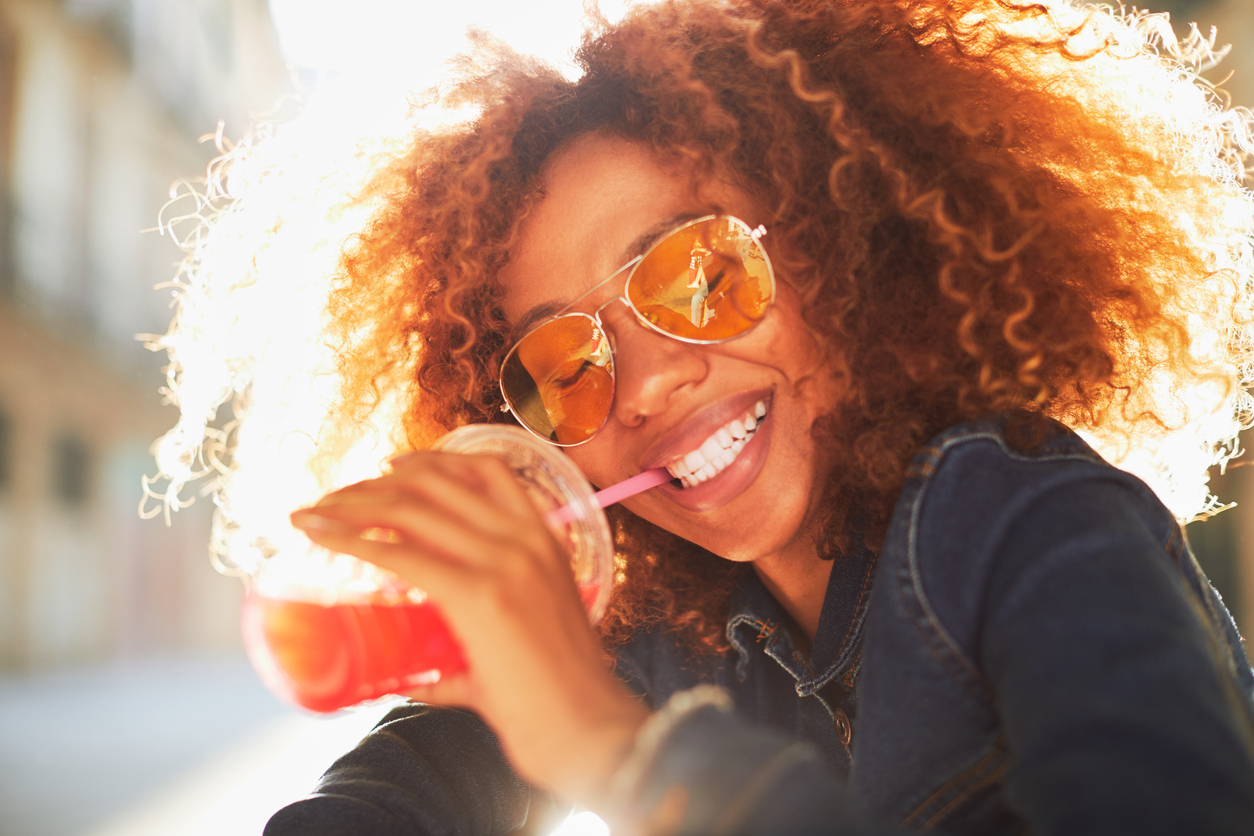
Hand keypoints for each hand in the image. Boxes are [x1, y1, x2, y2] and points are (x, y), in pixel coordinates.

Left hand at [289, 451, 647, 804]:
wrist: (591, 731)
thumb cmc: (562, 699)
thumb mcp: (529, 641)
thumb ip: (471, 652)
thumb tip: (414, 678)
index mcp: (545, 541)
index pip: (489, 470)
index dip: (433, 461)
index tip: (392, 467)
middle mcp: (525, 540)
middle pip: (436, 482)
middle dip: (375, 484)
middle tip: (335, 500)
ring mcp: (504, 563)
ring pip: (411, 508)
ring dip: (351, 505)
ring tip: (313, 514)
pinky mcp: (478, 596)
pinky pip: (401, 555)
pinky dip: (352, 541)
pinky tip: (321, 537)